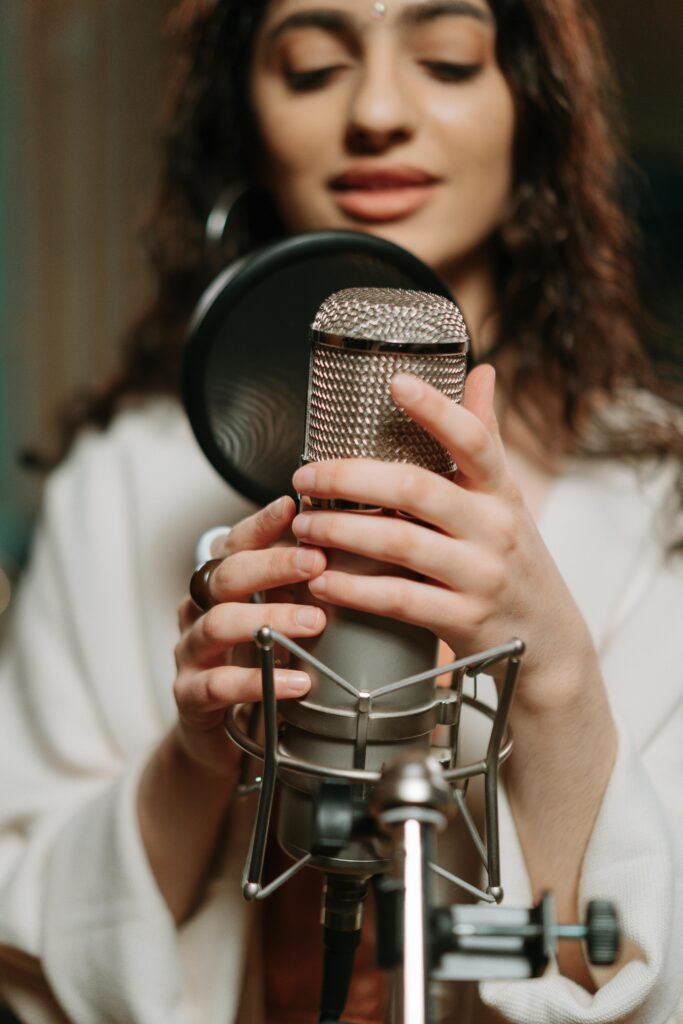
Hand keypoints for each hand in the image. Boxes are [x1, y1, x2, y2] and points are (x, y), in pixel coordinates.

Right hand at [173, 497, 325, 773]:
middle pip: (227, 574)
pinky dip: (258, 682)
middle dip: (272, 564)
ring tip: (314, 623)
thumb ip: (304, 588)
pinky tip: (297, 683)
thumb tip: (359, 549)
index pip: (236, 542)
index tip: (293, 506)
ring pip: (219, 623)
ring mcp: (192, 652)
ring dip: (269, 618)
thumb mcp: (283, 619)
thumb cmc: (261, 667)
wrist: (226, 742)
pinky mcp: (190, 696)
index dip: (262, 523)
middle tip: (317, 562)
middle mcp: (201, 610)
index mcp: (223, 585)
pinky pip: (218, 684)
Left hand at [291, 366, 597, 713]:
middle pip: (416, 489)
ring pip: (399, 543)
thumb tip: (481, 373)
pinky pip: (398, 600)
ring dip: (341, 532)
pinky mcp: (463, 619)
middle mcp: (494, 528)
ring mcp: (480, 576)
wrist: (548, 641)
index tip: (395, 383)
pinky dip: (354, 591)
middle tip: (304, 476)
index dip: (436, 410)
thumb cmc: (514, 561)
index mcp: (500, 492)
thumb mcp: (508, 500)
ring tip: (303, 527)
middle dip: (350, 478)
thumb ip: (486, 440)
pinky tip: (321, 582)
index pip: (474, 440)